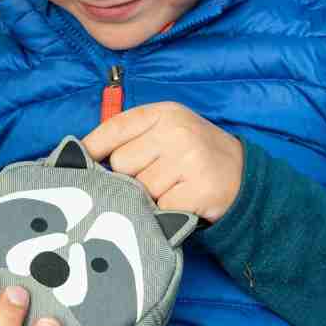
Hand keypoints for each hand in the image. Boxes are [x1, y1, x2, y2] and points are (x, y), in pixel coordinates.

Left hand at [82, 102, 243, 222]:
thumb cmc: (195, 156)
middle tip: (157, 177)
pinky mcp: (196, 190)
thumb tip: (83, 155)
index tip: (81, 162)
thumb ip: (133, 136)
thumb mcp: (169, 131)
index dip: (93, 147)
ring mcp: (188, 160)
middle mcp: (176, 131)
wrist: (244, 178)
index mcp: (165, 113)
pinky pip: (158, 208)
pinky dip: (165, 212)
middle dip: (132, 177)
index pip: (114, 128)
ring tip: (172, 189)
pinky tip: (181, 202)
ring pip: (139, 189)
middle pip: (122, 164)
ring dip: (150, 197)